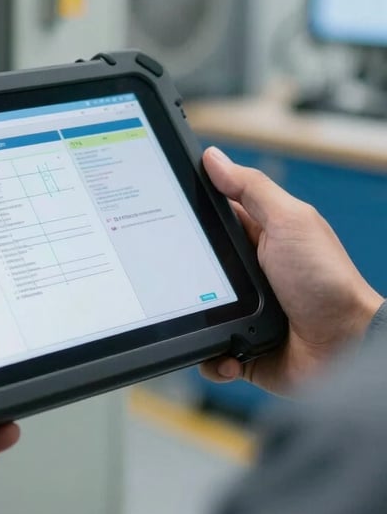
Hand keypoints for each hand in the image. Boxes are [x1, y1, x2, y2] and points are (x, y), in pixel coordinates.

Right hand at [200, 147, 382, 394]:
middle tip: (180, 273)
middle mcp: (247, 273)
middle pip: (195, 264)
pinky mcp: (242, 348)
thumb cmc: (329, 282)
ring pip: (195, 309)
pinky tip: (228, 351)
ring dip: (194, 316)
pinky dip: (212, 356)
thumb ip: (251, 188)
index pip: (211, 218)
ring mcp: (242, 312)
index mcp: (256, 237)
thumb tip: (213, 157)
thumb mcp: (289, 221)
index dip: (189, 214)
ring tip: (210, 318)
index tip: (165, 213)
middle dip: (183, 270)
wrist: (348, 349)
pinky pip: (210, 351)